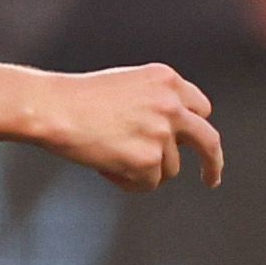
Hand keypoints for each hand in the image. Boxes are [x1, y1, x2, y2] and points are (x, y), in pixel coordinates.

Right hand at [40, 63, 223, 192]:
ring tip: (111, 156)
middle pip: (208, 140)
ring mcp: (162, 133)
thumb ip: (156, 103)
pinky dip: (128, 181)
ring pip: (170, 168)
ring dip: (146, 170)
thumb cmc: (78, 98)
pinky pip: (149, 184)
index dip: (197, 129)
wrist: (53, 108)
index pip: (201, 109)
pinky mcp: (149, 160)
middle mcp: (172, 104)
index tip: (202, 145)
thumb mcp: (128, 86)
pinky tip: (105, 165)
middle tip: (210, 178)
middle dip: (212, 163)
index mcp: (167, 80)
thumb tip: (171, 139)